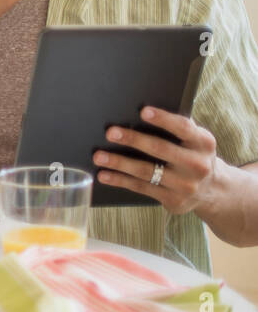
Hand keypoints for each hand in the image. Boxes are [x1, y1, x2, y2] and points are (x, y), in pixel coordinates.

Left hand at [93, 107, 220, 214]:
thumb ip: (177, 129)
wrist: (213, 190)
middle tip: (110, 132)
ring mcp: (185, 185)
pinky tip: (104, 174)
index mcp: (203, 143)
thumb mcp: (195, 141)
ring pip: (146, 171)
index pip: (183, 128)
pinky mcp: (173, 200)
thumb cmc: (193, 155)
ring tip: (99, 156)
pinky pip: (141, 187)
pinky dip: (120, 180)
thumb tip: (140, 114)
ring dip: (119, 163)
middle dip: (133, 140)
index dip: (163, 119)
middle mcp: (197, 164)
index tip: (143, 111)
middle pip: (160, 149)